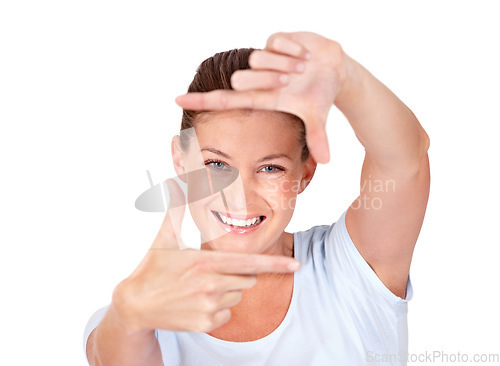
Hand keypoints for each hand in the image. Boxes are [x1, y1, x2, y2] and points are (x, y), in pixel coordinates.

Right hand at [111, 179, 300, 333]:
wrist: (135, 305)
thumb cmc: (152, 268)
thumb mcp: (165, 237)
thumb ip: (176, 208)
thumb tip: (174, 181)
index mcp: (206, 262)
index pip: (249, 262)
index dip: (275, 264)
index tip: (296, 264)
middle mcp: (211, 286)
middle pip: (248, 278)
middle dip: (239, 272)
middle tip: (213, 270)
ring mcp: (209, 307)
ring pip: (238, 296)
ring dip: (227, 290)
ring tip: (201, 287)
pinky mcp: (206, 324)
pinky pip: (228, 315)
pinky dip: (218, 309)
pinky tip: (198, 302)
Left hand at [175, 31, 347, 163]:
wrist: (334, 68)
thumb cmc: (319, 94)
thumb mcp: (317, 115)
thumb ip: (317, 137)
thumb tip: (326, 161)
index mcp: (261, 98)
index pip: (225, 100)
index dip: (202, 101)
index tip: (176, 101)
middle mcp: (257, 78)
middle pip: (240, 78)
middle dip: (268, 79)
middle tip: (291, 80)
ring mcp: (264, 58)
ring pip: (258, 58)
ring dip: (286, 64)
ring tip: (302, 68)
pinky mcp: (273, 40)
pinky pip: (277, 42)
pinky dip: (295, 49)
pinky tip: (304, 54)